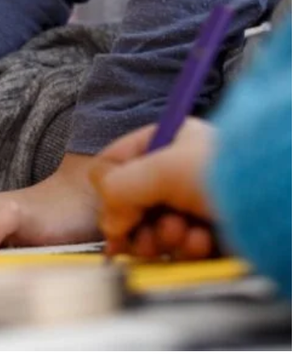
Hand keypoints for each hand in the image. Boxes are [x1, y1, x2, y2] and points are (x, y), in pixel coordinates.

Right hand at [90, 119, 216, 261]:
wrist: (280, 206)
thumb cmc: (224, 174)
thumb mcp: (159, 170)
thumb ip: (118, 190)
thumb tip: (109, 224)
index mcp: (170, 141)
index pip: (117, 163)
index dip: (110, 189)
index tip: (115, 210)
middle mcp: (182, 170)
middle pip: (133, 203)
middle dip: (139, 222)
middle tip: (149, 232)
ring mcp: (197, 202)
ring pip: (155, 229)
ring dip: (164, 237)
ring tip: (183, 233)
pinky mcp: (213, 232)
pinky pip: (182, 246)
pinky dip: (188, 248)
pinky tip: (203, 242)